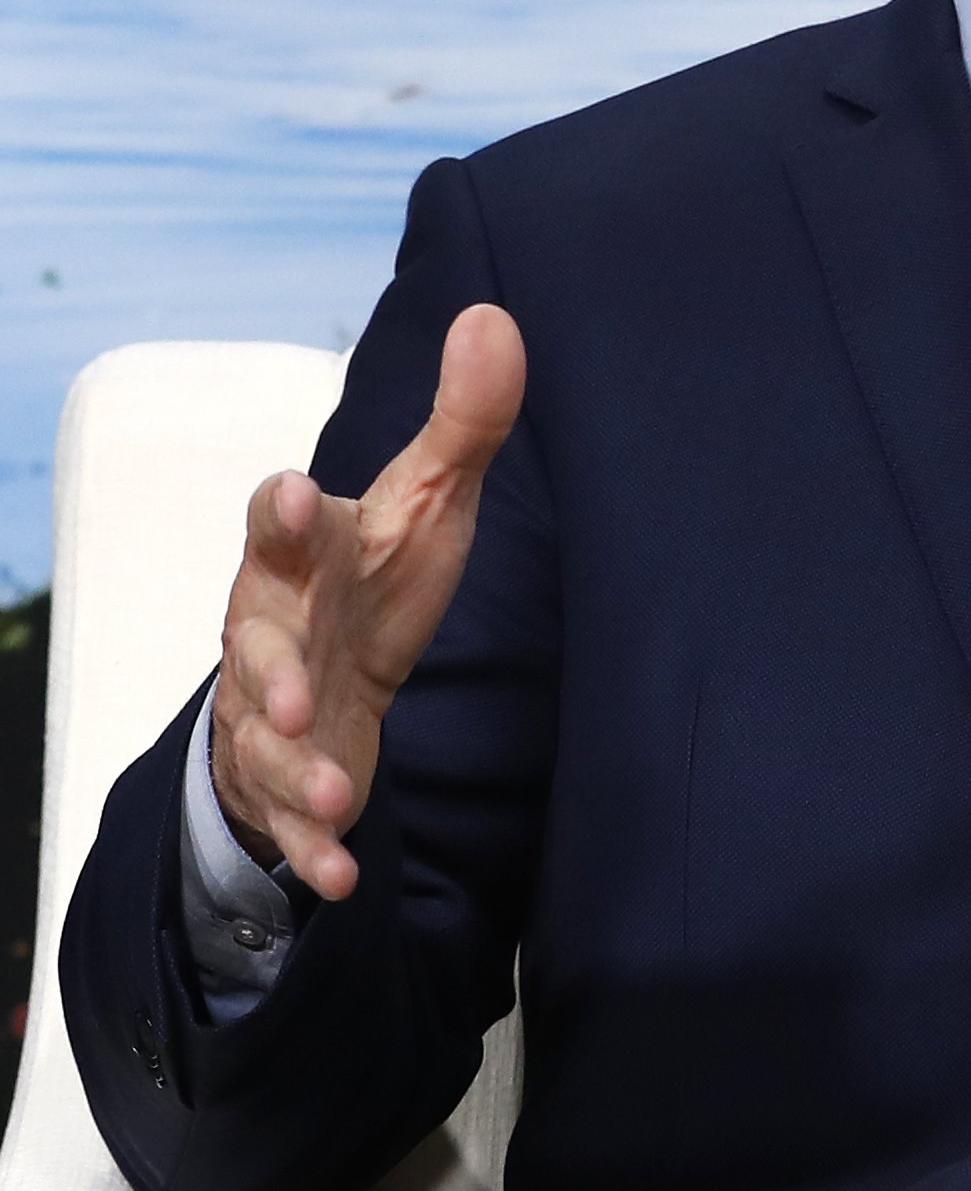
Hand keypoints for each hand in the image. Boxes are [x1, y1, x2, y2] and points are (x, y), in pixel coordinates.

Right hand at [210, 304, 525, 899]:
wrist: (328, 670)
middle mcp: (271, 627)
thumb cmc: (374, 569)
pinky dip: (313, 844)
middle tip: (300, 695)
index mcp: (303, 552)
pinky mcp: (288, 775)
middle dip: (273, 671)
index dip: (284, 511)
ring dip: (298, 769)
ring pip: (266, 740)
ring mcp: (271, 707)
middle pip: (256, 644)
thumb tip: (495, 316)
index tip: (294, 494)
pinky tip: (341, 874)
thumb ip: (464, 420)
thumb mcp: (427, 495)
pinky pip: (289, 815)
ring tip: (338, 794)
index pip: (281, 523)